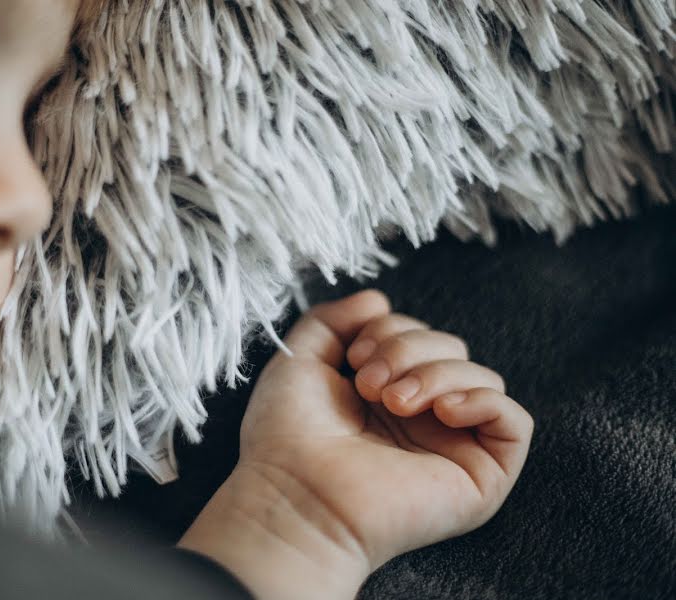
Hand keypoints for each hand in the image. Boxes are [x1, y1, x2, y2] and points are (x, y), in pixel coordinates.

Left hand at [179, 290, 532, 598]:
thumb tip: (378, 299)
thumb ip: (333, 319)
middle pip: (453, 349)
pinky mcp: (480, 478)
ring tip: (392, 402)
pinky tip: (441, 410)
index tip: (353, 356)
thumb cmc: (287, 437)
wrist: (295, 495)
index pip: (420, 336)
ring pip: (483, 377)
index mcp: (387, 393)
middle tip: (369, 383)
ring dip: (436, 373)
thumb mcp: (300, 359)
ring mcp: (453, 446)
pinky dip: (483, 401)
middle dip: (410, 349)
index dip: (391, 330)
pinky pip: (514, 422)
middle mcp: (424, 418)